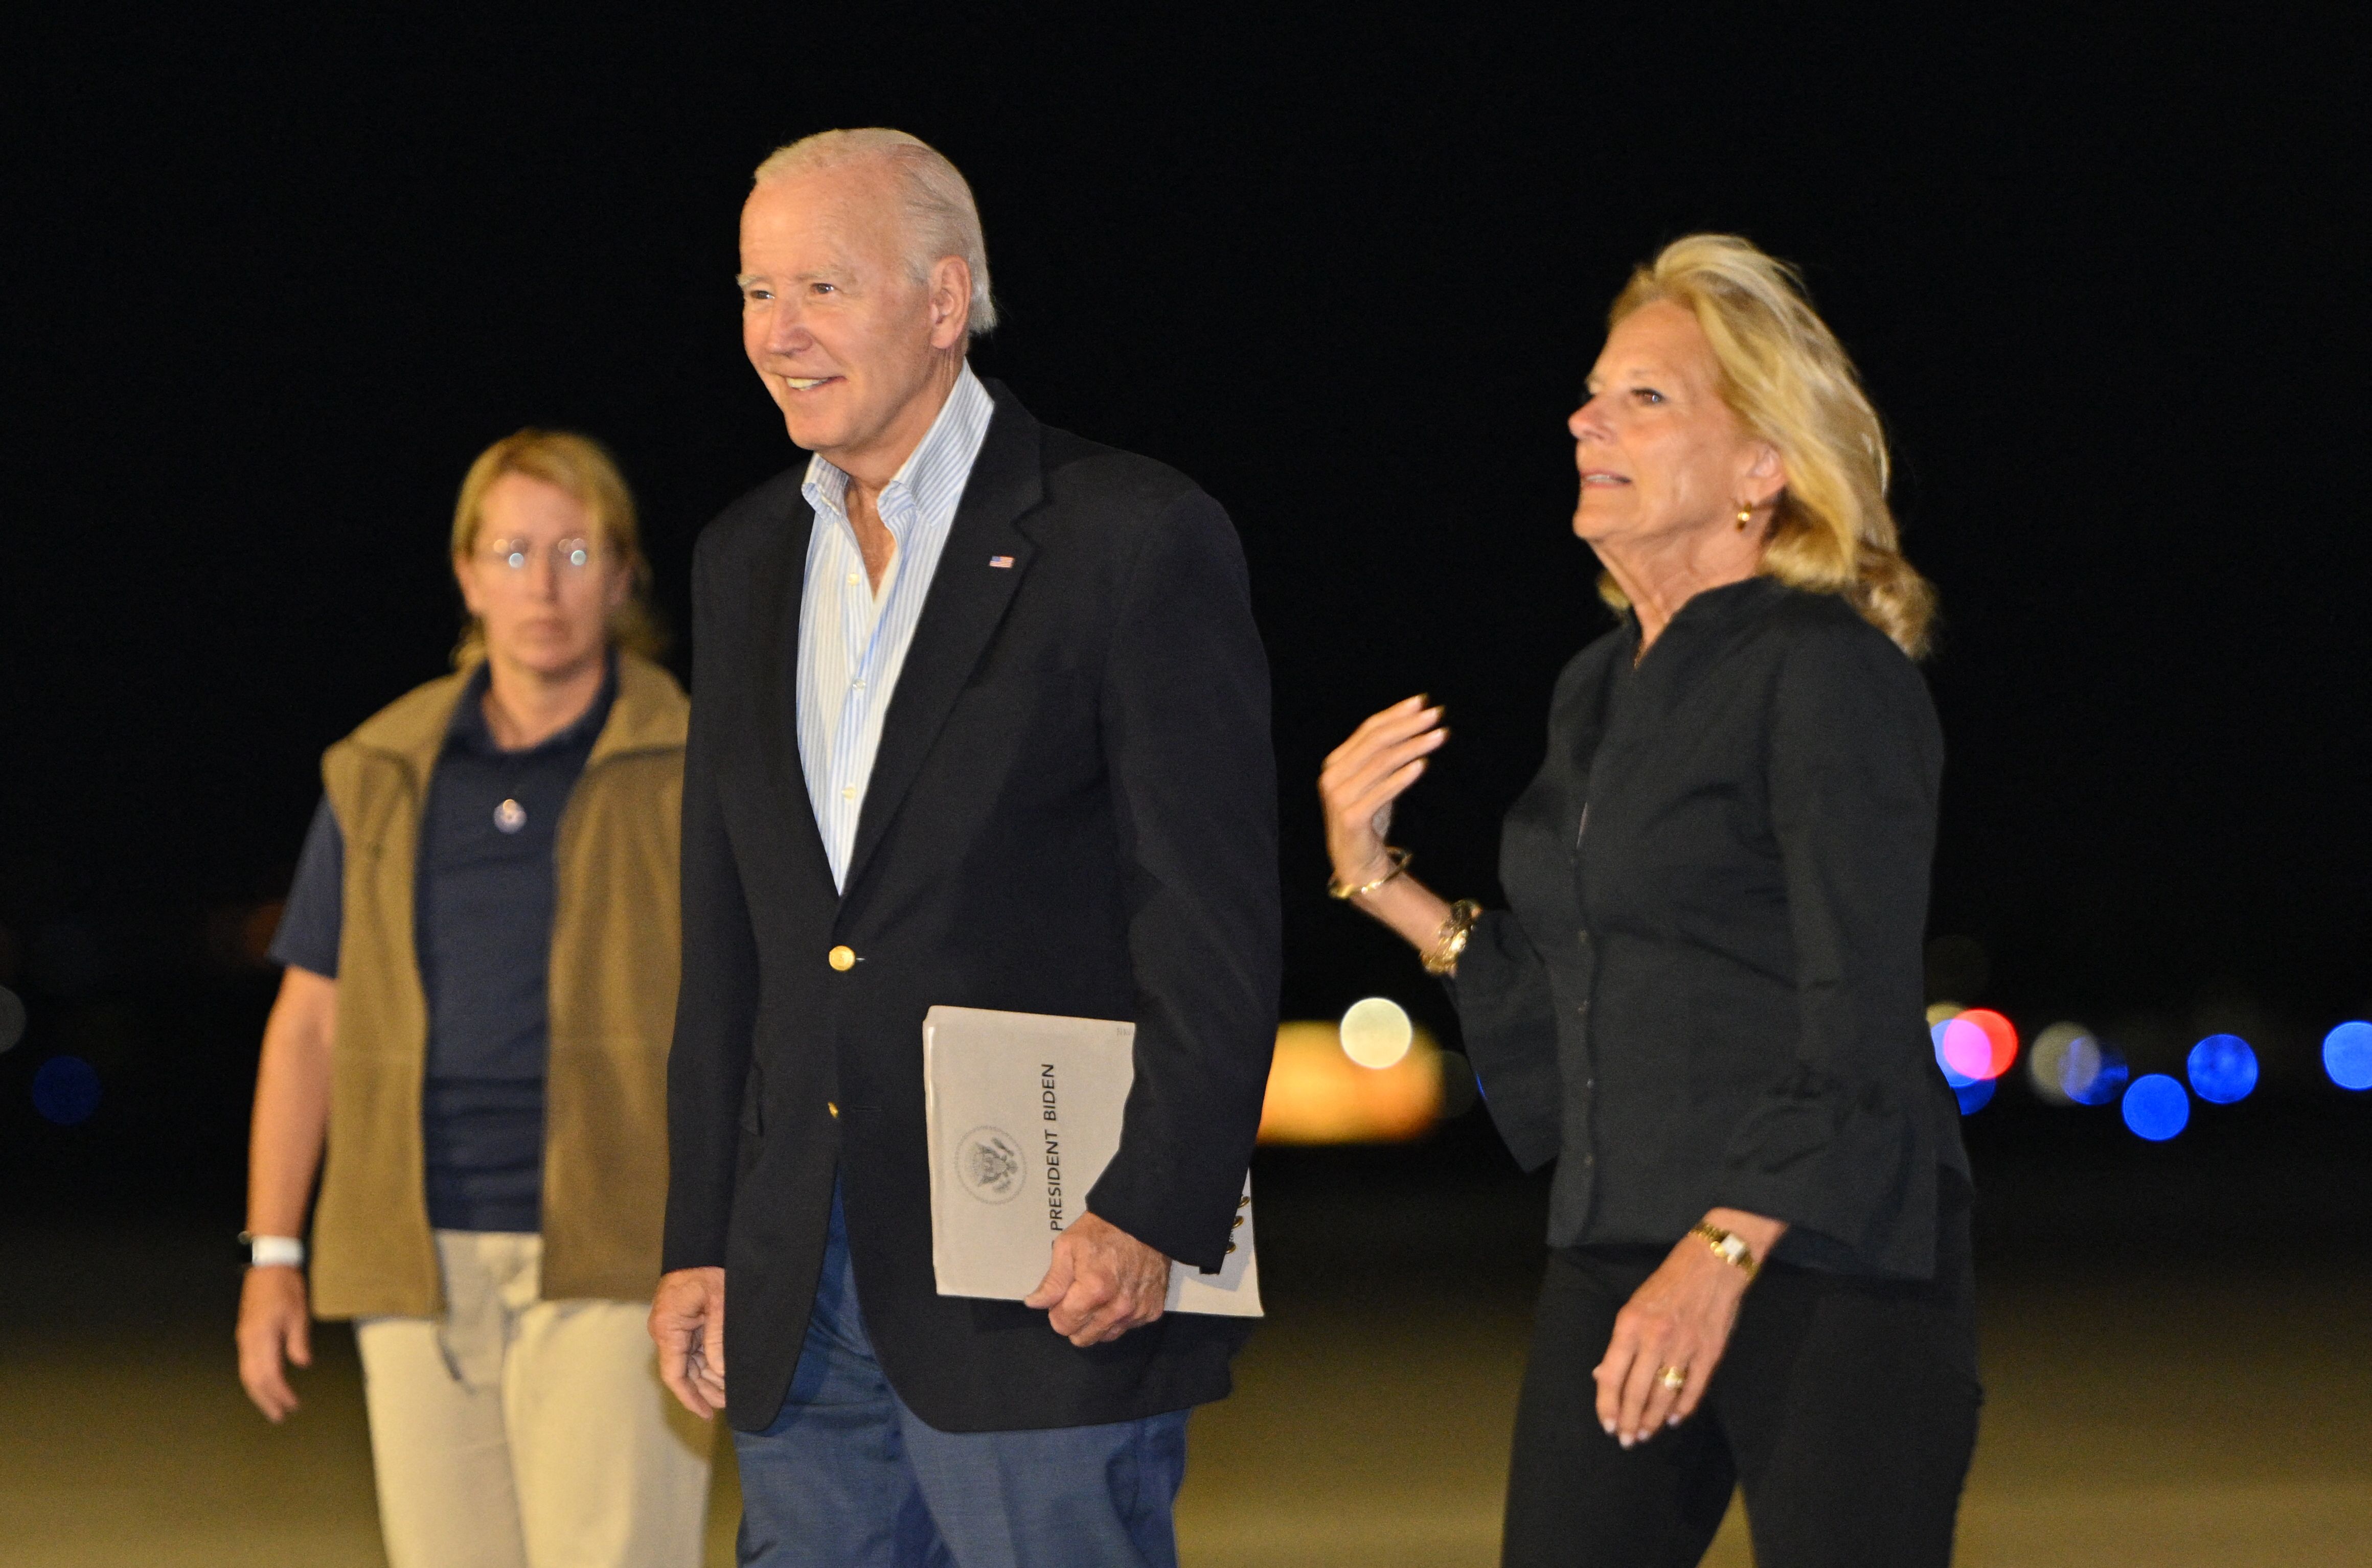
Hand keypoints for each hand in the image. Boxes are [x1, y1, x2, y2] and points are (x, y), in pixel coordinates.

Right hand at [236, 1265, 311, 1421]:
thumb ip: (298, 1342)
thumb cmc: (285, 1288)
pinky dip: (254, 1380)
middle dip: (266, 1400)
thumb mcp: (298, 1314)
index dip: (281, 1393)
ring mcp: (244, 1339)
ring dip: (259, 1393)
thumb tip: (302, 1364)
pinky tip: (264, 1385)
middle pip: (253, 1380)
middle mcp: (248, 1342)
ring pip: (247, 1374)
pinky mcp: (245, 1335)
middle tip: (279, 1416)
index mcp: (261, 1338)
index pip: (269, 1375)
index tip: (293, 1405)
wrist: (268, 1267)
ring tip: (272, 1406)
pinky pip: (246, 1365)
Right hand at [650, 1266, 727, 1418]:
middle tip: (726, 1405)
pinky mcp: (682, 1323)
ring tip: (726, 1395)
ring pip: (688, 1363)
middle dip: (704, 1391)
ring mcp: (673, 1329)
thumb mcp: (719, 1304)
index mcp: (668, 1329)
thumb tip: (719, 1372)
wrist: (700, 1248)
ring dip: (706, 1379)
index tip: (705, 1414)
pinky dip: (706, 1363)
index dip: (690, 1397)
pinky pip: (692, 1350)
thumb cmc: (709, 1271)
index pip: (675, 1375)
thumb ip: (717, 1339)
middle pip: (683, 1372)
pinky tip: (720, 1375)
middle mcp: (666, 1332)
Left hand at [1024, 1212, 1171, 1346]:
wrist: (1142, 1221)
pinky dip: (1120, 1316)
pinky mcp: (1151, 1310)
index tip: (1063, 1297)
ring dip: (1098, 1321)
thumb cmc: (1105, 1230)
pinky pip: (1127, 1327)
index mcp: (1094, 1290)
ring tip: (1100, 1294)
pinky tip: (1119, 1294)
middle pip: (1084, 1337)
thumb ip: (1052, 1281)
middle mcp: (1118, 1307)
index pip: (1063, 1325)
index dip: (1057, 1311)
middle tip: (1079, 1296)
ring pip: (1105, 1336)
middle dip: (1076, 1320)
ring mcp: (1137, 1311)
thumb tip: (1036, 1303)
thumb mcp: (1067, 1247)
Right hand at [1319, 696, 1445, 885]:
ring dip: (1413, 746)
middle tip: (1436, 714)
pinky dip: (1401, 778)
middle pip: (1375, 741)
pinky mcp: (1351, 818)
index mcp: (1337, 762)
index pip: (1368, 730)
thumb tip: (1414, 724)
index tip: (1422, 702)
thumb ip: (1384, 756)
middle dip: (1408, 725)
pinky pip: (1380, 792)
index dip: (1395, 714)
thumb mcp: (1376, 781)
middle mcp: (1333, 776)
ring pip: (1381, 763)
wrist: (1357, 862)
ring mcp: (1339, 797)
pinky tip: (1422, 765)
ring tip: (1438, 736)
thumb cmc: (1369, 818)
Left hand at [1594, 1211, 1785, 1446]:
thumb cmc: (1668, 1281)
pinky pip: (1693, 1389)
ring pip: (1664, 1395)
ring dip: (1652, 1420)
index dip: (1607, 1405)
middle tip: (1626, 1440)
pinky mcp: (1710, 1352)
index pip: (1612, 1375)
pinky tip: (1672, 1420)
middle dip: (1629, 1421)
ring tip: (1645, 1434)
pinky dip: (1682, 1408)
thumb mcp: (1634, 1305)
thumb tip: (1603, 1376)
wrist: (1713, 1262)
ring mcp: (1684, 1347)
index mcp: (1630, 1324)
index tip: (1607, 1425)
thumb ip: (1621, 1343)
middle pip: (1637, 1392)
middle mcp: (1655, 1338)